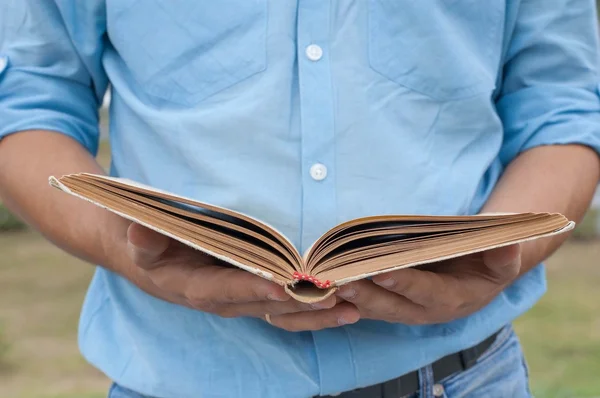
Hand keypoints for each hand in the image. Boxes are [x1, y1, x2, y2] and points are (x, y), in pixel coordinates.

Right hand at [126, 223, 359, 330]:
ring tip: (352, 308)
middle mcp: (226, 302)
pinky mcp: (256, 299)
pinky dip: (315, 312)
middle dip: (300, 302)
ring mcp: (244, 303)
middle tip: (335, 294)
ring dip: (316, 313)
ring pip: (283, 314)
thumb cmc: (151, 248)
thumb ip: (144, 240)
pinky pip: (288, 312)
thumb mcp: (142, 242)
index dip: (255, 288)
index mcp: (199, 289)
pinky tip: (346, 309)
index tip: (283, 285)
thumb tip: (139, 229)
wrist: (153, 264)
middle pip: (267, 305)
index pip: (231, 289)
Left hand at [335, 244, 521, 324]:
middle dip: (364, 294)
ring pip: (371, 307)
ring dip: (347, 297)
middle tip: (340, 280)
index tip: (381, 272)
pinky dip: (343, 298)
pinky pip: (363, 304)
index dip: (404, 283)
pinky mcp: (388, 304)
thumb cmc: (489, 263)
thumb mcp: (502, 258)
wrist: (478, 277)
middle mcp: (422, 311)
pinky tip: (322, 286)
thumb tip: (508, 238)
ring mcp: (403, 310)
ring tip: (325, 282)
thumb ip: (504, 252)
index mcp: (450, 300)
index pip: (424, 292)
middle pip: (390, 306)